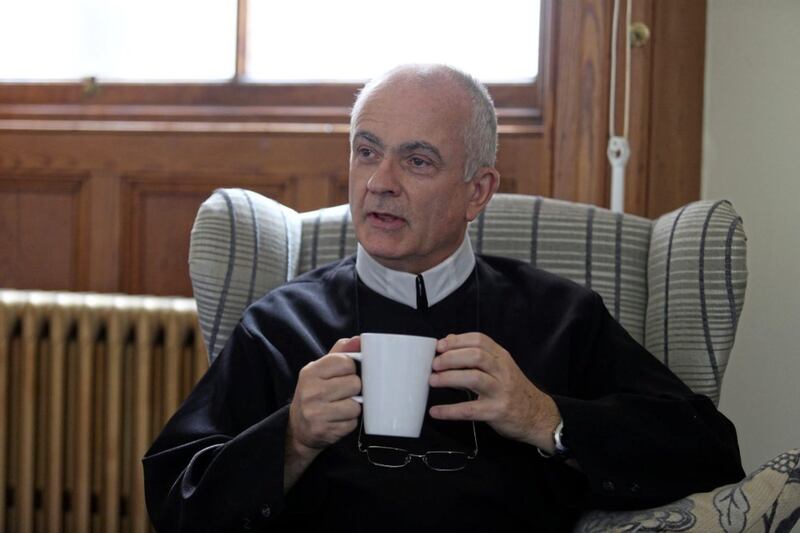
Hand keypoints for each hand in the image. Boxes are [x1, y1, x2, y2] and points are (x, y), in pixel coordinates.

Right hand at [287, 336, 361, 459]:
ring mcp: (316, 412)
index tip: (343, 375)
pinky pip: (352, 423)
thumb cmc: (315, 393)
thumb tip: (358, 339)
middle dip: (353, 389)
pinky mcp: (324, 430)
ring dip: (353, 407)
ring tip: (341, 407)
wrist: (298, 428)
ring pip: (356, 405)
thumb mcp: (321, 370)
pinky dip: (349, 422)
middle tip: (342, 393)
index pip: (346, 362)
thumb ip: (340, 353)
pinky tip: (338, 420)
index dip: (351, 369)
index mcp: (311, 372)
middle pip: (355, 384)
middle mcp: (310, 391)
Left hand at [428, 333, 560, 451]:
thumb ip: (476, 354)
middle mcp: (502, 371)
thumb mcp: (500, 367)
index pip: (479, 340)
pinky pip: (470, 410)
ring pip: (474, 378)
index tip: (440, 346)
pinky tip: (436, 411)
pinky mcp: (496, 411)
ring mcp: (501, 391)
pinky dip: (450, 410)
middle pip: (476, 356)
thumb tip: (448, 340)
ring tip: (433, 381)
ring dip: (449, 378)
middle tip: (434, 364)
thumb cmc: (513, 390)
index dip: (457, 341)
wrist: (537, 416)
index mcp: (501, 357)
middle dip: (451, 357)